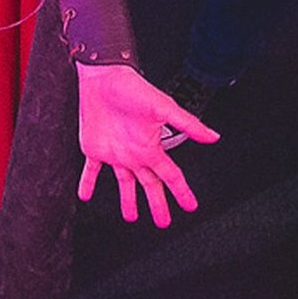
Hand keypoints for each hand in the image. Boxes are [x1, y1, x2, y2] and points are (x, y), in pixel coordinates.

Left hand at [75, 64, 214, 227]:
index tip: (190, 206)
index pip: (170, 176)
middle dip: (157, 205)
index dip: (181, 192)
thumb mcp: (164, 108)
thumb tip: (212, 136)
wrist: (103, 76)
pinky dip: (88, 183)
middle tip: (163, 222)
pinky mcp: (95, 148)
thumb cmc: (133, 88)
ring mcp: (115, 152)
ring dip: (128, 201)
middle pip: (149, 185)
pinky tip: (85, 195)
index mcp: (151, 147)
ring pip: (124, 183)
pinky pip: (91, 171)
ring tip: (131, 217)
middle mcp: (135, 153)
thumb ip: (188, 124)